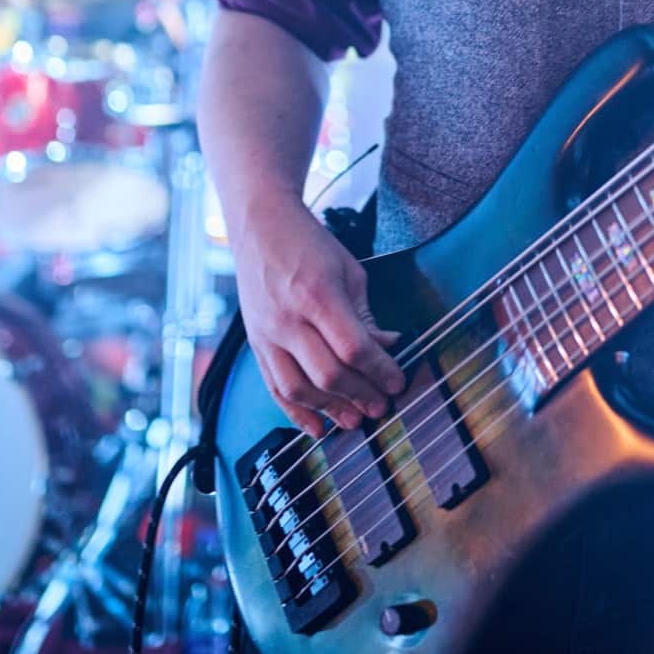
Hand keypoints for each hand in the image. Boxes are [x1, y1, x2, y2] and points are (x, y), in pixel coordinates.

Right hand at [229, 193, 405, 437]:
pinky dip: (296, 412)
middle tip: (383, 407)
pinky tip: (318, 427)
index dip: (380, 371)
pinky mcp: (255, 344)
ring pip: (298, 388)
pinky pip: (274, 388)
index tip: (398, 382)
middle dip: (360, 395)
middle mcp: (287, 319)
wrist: (260, 225)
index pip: (353, 348)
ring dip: (330, 410)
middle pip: (327, 373)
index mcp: (317, 295)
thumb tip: (389, 348)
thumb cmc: (310, 245)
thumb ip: (366, 315)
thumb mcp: (349, 271)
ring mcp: (267, 334)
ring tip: (356, 421)